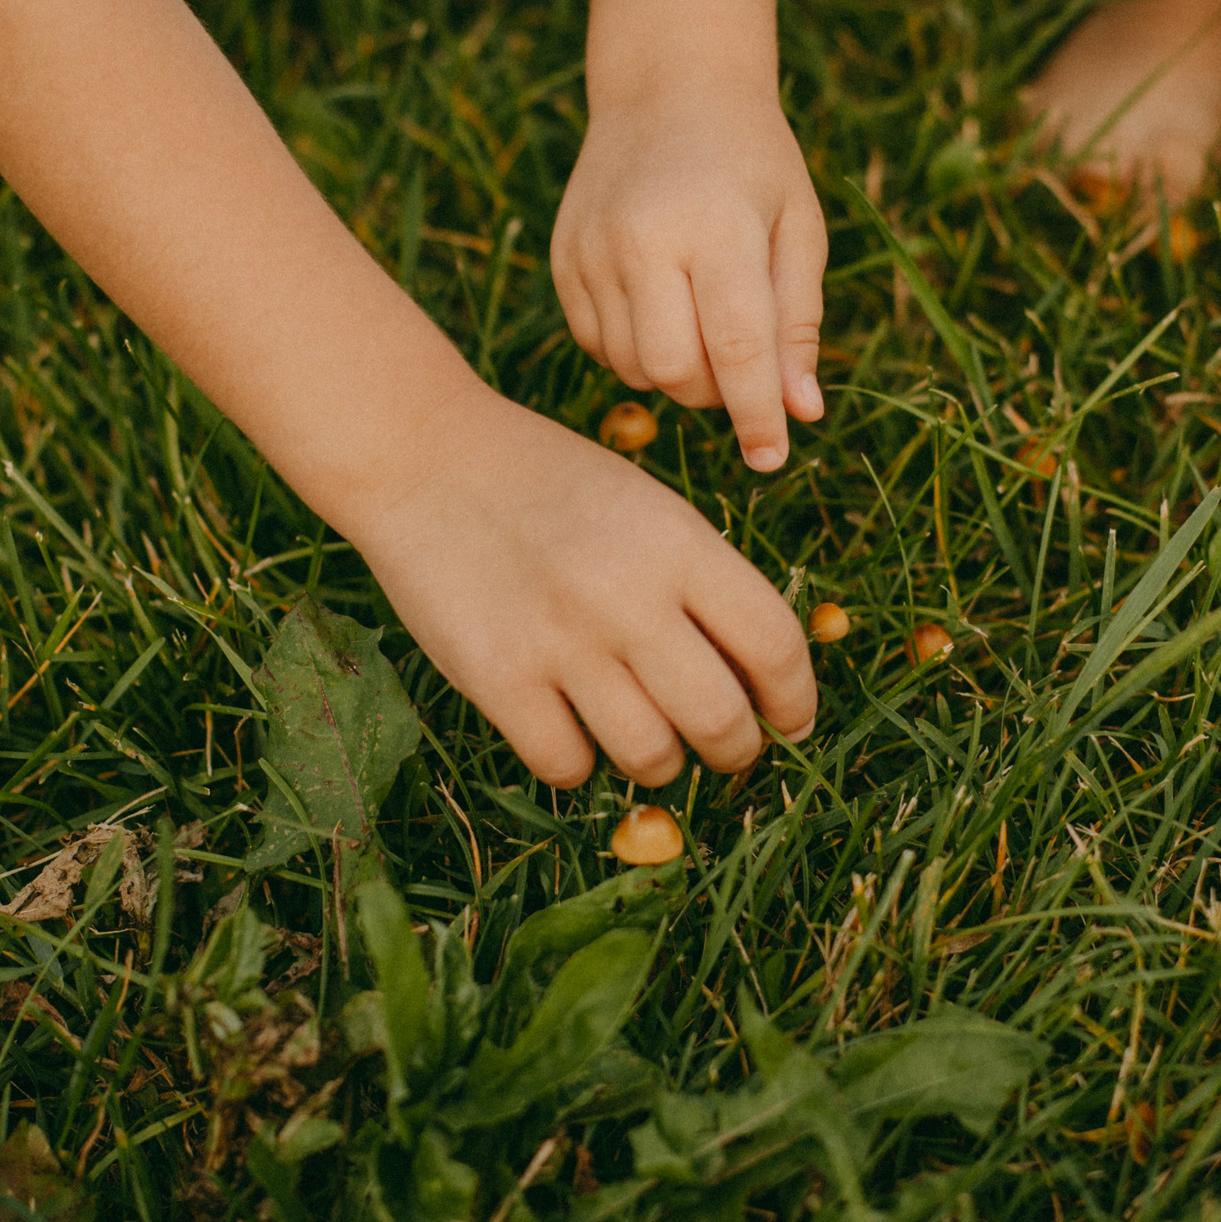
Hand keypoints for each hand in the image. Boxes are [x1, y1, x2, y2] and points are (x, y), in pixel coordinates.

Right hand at [342, 387, 816, 787]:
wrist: (425, 455)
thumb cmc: (551, 486)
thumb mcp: (648, 508)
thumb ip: (702, 584)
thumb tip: (758, 685)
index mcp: (680, 542)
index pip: (774, 645)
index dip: (795, 700)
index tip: (788, 722)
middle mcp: (629, 594)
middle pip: (721, 719)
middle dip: (736, 752)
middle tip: (725, 751)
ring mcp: (562, 640)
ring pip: (650, 756)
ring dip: (660, 764)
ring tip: (648, 743)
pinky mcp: (498, 678)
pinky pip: (567, 766)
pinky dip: (579, 762)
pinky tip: (571, 731)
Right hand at [553, 91, 827, 471]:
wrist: (667, 90)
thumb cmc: (752, 163)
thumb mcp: (797, 229)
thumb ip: (797, 323)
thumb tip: (800, 414)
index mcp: (715, 225)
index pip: (736, 346)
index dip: (756, 413)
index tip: (772, 457)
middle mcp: (642, 238)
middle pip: (672, 371)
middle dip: (712, 392)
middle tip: (738, 365)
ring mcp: (592, 248)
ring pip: (631, 368)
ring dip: (675, 373)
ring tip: (700, 322)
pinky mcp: (563, 258)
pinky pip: (597, 344)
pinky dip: (635, 349)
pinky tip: (660, 305)